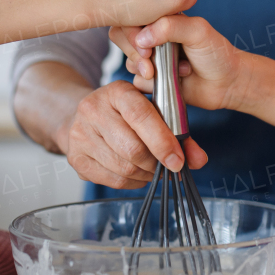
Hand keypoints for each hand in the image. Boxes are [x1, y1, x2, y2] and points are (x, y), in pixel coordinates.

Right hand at [61, 81, 207, 188]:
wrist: (85, 117)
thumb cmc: (127, 113)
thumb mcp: (152, 110)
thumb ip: (179, 132)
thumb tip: (199, 160)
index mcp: (116, 91)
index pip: (140, 116)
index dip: (162, 141)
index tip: (179, 161)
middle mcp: (93, 109)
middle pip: (132, 148)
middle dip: (156, 163)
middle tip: (169, 167)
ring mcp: (80, 135)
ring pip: (124, 168)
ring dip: (147, 175)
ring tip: (155, 169)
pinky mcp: (76, 159)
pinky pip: (113, 180)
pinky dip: (134, 183)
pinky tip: (139, 174)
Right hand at [109, 14, 246, 112]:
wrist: (228, 82)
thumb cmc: (216, 52)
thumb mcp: (197, 30)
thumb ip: (170, 26)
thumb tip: (140, 39)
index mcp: (161, 18)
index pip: (130, 17)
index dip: (131, 33)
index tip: (146, 48)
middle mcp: (152, 37)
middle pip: (121, 38)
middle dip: (134, 53)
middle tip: (151, 62)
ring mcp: (151, 59)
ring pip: (129, 62)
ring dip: (151, 69)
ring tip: (179, 70)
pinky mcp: (153, 81)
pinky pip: (137, 82)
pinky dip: (153, 84)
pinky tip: (174, 81)